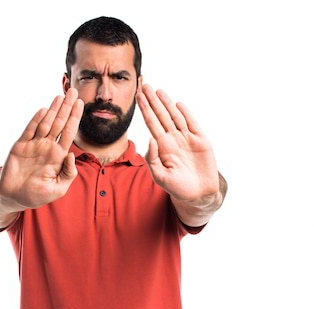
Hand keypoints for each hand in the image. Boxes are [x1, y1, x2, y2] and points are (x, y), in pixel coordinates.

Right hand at [0, 88, 83, 208]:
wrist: (14, 198)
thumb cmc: (37, 195)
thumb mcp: (58, 189)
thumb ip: (68, 174)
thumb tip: (72, 155)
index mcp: (58, 156)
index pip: (69, 133)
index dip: (75, 118)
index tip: (81, 104)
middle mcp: (47, 147)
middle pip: (59, 123)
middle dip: (67, 108)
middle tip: (73, 92)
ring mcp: (34, 145)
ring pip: (45, 123)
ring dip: (53, 110)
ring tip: (61, 96)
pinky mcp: (20, 147)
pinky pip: (29, 130)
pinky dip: (36, 120)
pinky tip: (44, 110)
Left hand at [136, 85, 220, 204]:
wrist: (198, 194)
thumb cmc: (177, 187)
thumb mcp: (160, 177)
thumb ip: (153, 159)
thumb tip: (151, 138)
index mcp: (162, 147)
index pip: (151, 123)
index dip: (144, 109)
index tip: (137, 96)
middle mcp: (173, 139)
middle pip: (161, 116)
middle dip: (152, 101)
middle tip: (144, 84)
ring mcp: (187, 138)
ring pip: (175, 116)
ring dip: (167, 103)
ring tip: (158, 90)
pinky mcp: (200, 140)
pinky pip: (192, 124)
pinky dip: (185, 114)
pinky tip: (178, 104)